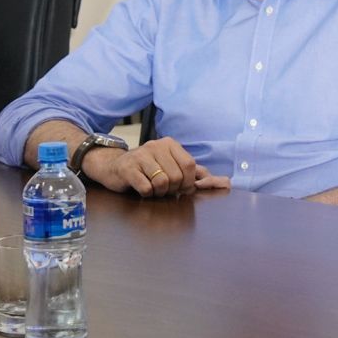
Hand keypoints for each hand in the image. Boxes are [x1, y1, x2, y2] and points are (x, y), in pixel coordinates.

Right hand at [91, 136, 229, 197]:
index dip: (187, 181)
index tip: (180, 188)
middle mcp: (156, 146)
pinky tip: (141, 188)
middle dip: (172, 189)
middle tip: (163, 189)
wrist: (113, 167)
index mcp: (169, 144)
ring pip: (162, 183)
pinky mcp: (127, 168)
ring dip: (158, 192)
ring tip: (152, 188)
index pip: (189, 165)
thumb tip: (223, 182)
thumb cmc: (147, 169)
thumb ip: (195, 173)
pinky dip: (146, 193)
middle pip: (176, 176)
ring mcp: (140, 156)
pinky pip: (146, 188)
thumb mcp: (171, 166)